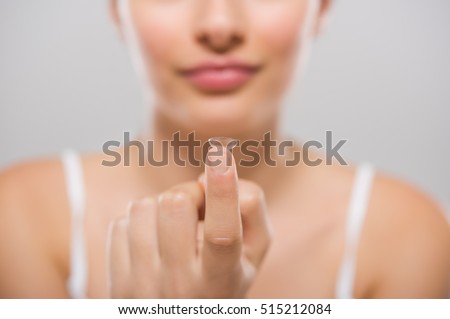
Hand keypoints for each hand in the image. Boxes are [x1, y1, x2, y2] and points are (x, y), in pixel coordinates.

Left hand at [107, 147, 272, 297]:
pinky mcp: (116, 280)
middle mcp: (181, 286)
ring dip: (162, 207)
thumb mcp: (252, 253)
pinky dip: (141, 224)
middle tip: (198, 210)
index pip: (222, 234)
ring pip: (144, 206)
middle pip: (175, 204)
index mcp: (221, 281)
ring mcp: (143, 285)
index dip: (223, 192)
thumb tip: (211, 175)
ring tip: (174, 229)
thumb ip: (251, 209)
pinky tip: (153, 243)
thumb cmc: (223, 278)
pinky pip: (122, 222)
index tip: (221, 154)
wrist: (179, 318)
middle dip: (190, 194)